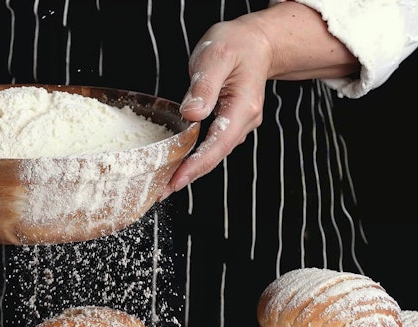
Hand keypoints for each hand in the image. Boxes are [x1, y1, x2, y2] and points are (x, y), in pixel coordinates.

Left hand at [161, 1, 359, 198]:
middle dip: (189, 175)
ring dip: (191, 170)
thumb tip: (191, 114)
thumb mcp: (216, 56)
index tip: (176, 181)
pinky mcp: (230, 125)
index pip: (218, 144)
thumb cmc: (237, 45)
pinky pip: (212, 146)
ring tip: (164, 184)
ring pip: (213, 155)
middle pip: (215, 156)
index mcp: (243, 107)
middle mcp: (244, 122)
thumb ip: (204, 86)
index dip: (197, 165)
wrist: (257, 43)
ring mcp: (238, 125)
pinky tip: (178, 165)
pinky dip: (195, 158)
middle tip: (160, 192)